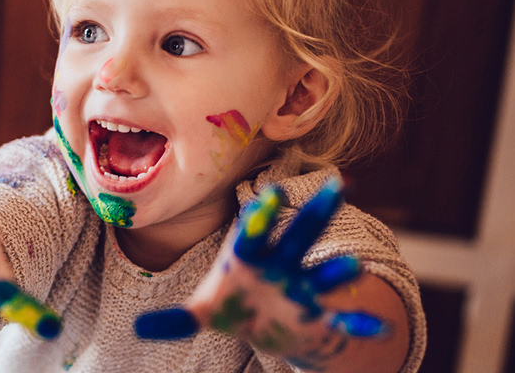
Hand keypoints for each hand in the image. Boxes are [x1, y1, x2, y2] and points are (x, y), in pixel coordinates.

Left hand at [134, 179, 386, 369]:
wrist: (270, 326)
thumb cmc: (236, 305)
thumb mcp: (204, 312)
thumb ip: (176, 320)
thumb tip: (137, 329)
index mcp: (251, 256)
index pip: (254, 231)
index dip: (262, 216)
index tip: (270, 194)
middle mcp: (282, 265)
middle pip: (300, 236)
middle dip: (317, 214)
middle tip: (338, 187)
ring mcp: (304, 289)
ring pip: (324, 275)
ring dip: (338, 273)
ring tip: (353, 267)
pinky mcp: (319, 316)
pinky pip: (342, 321)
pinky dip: (359, 325)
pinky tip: (376, 328)